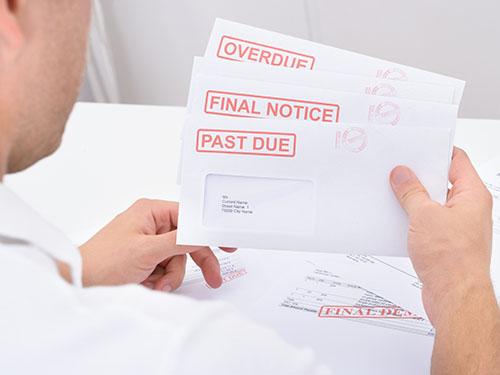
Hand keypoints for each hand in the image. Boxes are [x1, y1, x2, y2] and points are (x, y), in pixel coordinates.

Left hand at [79, 199, 234, 290]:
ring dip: (171, 275)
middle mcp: (151, 223)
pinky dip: (162, 279)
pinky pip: (166, 268)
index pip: (190, 216)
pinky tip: (149, 284)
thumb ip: (179, 241)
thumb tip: (203, 234)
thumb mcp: (146, 250)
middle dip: (194, 261)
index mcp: (151, 211)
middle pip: (187, 240)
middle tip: (213, 277)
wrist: (78, 284)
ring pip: (178, 258)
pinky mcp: (144, 258)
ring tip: (156, 284)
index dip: (209, 230)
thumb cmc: (103, 261)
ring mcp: (148, 242)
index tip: (228, 242)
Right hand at [389, 147, 493, 323]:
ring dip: (413, 200)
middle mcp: (469, 209)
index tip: (415, 148)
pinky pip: (427, 221)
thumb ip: (411, 192)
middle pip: (442, 181)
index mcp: (473, 195)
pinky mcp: (446, 241)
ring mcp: (458, 225)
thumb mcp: (424, 216)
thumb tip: (402, 175)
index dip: (435, 151)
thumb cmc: (453, 260)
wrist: (455, 296)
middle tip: (398, 172)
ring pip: (433, 203)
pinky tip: (398, 219)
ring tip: (395, 195)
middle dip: (419, 177)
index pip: (456, 160)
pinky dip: (413, 218)